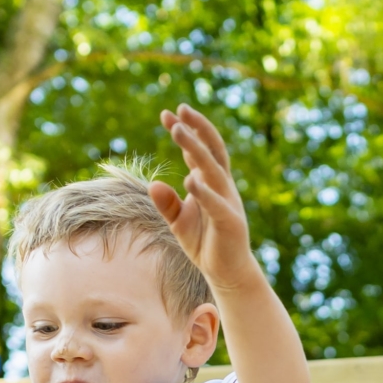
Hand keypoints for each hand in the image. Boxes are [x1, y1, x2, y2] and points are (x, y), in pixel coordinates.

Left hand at [150, 105, 260, 290]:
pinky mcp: (230, 222)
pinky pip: (216, 204)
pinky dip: (204, 192)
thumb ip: (166, 203)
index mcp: (212, 183)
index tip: (167, 114)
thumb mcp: (178, 221)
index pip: (199, 150)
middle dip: (196, 129)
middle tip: (178, 110)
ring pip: (212, 170)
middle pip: (211, 151)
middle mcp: (223, 187)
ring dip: (196, 149)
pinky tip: (190, 179)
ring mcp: (228, 202)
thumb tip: (153, 184)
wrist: (226, 272)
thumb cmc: (204, 243)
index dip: (186, 131)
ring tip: (178, 132)